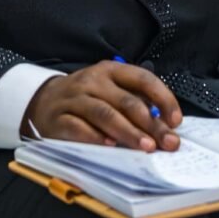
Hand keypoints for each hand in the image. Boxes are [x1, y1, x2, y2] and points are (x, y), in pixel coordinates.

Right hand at [21, 60, 182, 151]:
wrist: (43, 100)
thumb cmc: (86, 97)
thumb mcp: (109, 90)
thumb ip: (134, 102)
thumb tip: (163, 124)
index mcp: (110, 70)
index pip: (143, 79)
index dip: (163, 98)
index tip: (175, 120)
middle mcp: (93, 81)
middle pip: (127, 101)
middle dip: (151, 124)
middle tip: (167, 142)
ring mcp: (75, 99)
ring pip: (105, 114)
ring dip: (128, 132)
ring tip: (146, 147)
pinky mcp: (59, 118)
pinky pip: (79, 128)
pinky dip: (96, 138)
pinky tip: (110, 146)